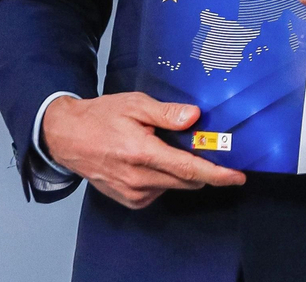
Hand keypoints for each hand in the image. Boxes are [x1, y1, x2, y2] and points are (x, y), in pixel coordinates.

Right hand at [42, 92, 245, 208]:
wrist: (66, 138)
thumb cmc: (101, 117)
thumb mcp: (135, 104)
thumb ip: (166, 113)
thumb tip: (194, 117)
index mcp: (142, 154)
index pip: (189, 169)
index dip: (218, 174)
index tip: (238, 176)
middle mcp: (138, 179)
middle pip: (187, 181)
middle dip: (204, 169)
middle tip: (209, 149)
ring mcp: (132, 193)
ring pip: (174, 185)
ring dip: (181, 171)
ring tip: (166, 147)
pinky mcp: (128, 200)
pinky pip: (159, 191)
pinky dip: (166, 177)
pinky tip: (153, 160)